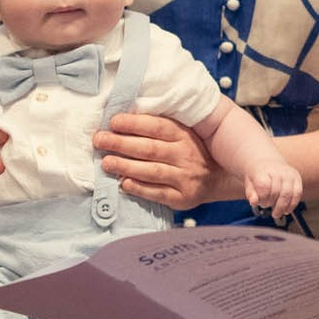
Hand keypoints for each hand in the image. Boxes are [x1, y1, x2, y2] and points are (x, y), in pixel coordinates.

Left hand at [96, 112, 230, 209]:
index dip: (134, 124)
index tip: (113, 122)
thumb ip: (160, 129)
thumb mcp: (184, 134)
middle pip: (149, 148)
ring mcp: (185, 177)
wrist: (219, 178)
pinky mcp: (183, 198)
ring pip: (152, 171)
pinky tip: (123, 183)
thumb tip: (124, 121)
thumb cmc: (192, 152)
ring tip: (106, 162)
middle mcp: (186, 155)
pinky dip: (139, 188)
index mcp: (185, 135)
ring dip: (126, 166)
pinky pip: (157, 193)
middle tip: (99, 140)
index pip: (157, 127)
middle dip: (121, 143)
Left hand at [245, 159, 302, 223]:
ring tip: (276, 214)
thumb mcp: (249, 183)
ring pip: (288, 194)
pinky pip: (298, 194)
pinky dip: (292, 205)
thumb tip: (254, 202)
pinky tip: (286, 210)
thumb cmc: (257, 176)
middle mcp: (278, 170)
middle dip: (271, 203)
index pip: (265, 186)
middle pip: (277, 191)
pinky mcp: (297, 177)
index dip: (262, 198)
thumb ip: (251, 193)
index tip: (260, 202)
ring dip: (281, 207)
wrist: (268, 163)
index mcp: (263, 170)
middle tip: (266, 206)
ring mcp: (289, 173)